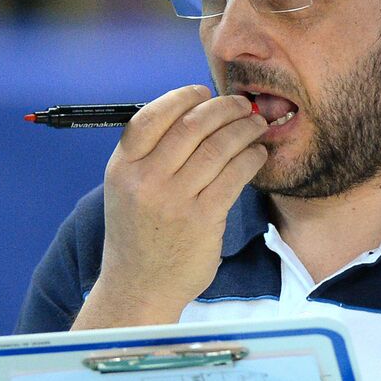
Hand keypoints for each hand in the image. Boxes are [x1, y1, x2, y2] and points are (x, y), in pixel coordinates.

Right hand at [86, 85, 267, 322]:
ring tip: (256, 125)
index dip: (183, 97)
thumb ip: (150, 155)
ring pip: (217, 147)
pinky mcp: (202, 219)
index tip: (204, 93)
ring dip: (244, 129)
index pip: (151, 116)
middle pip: (191, 125)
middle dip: (223, 107)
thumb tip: (196, 114)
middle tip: (242, 105)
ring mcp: (173, 200)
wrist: (140, 287)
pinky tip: (257, 154)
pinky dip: (251, 157)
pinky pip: (234, 175)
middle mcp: (144, 180)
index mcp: (122, 167)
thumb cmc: (140, 235)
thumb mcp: (127, 190)